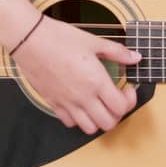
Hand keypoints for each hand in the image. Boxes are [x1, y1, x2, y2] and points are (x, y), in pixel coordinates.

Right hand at [10, 17, 140, 133]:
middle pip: (108, 123)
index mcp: (96, 82)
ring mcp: (67, 103)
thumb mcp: (94, 41)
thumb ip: (117, 52)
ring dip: (98, 119)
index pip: (121, 107)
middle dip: (117, 113)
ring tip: (99, 104)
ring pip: (90, 128)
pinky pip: (70, 122)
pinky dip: (78, 118)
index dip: (130, 100)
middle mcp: (83, 97)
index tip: (126, 88)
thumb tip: (135, 57)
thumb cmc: (60, 38)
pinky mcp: (53, 103)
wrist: (29, 40)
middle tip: (115, 98)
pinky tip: (80, 103)